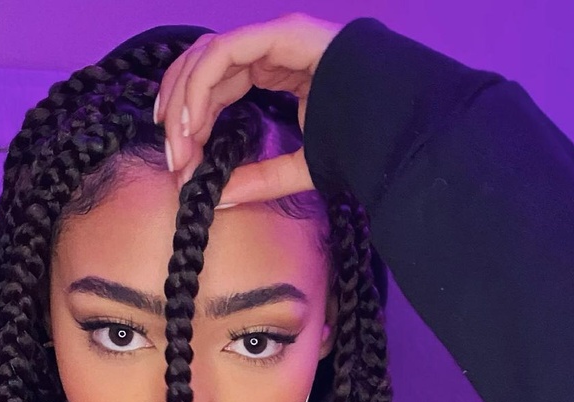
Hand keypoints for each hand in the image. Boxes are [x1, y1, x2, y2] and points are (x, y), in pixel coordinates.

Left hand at [153, 13, 342, 206]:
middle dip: (178, 111)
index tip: (180, 163)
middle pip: (202, 67)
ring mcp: (275, 36)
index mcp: (274, 71)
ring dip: (183, 100)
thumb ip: (258, 179)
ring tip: (179, 144)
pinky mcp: (280, 32)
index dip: (190, 121)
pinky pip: (224, 53)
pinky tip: (194, 123)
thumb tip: (216, 197)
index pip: (215, 86)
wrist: (402, 123)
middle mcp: (269, 49)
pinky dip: (200, 86)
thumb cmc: (361, 142)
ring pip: (206, 56)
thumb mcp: (298, 169)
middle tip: (172, 156)